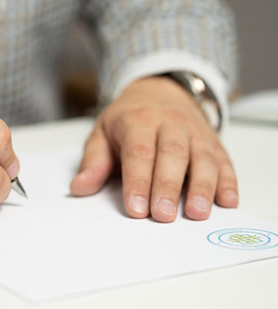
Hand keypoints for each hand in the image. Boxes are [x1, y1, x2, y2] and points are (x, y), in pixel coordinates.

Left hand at [70, 76, 237, 221]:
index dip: (137, 181)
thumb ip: (93, 162)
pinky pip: (223, 160)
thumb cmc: (128, 120)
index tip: (135, 209)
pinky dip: (228, 181)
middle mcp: (169, 124)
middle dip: (167, 186)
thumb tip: (79, 188)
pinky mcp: (213, 142)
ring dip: (202, 186)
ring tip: (197, 213)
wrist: (159, 92)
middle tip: (163, 216)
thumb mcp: (102, 133)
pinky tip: (227, 202)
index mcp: (137, 122)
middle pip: (171, 154)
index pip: (138, 152)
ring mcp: (194, 132)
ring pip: (202, 157)